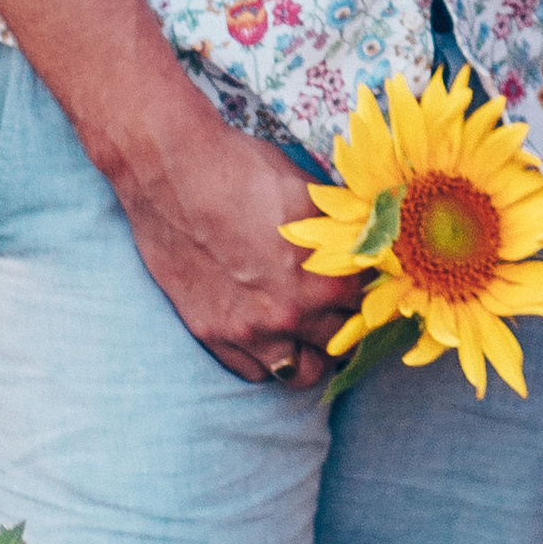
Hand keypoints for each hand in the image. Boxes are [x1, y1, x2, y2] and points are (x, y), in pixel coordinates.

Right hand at [107, 100, 362, 389]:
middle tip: (335, 310)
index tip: (360, 289)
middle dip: (343, 328)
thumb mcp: (312, 195)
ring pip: (300, 374)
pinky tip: (266, 333)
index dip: (367, 296)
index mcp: (327, 278)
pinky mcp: (211, 334)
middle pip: (341, 346)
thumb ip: (342, 234)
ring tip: (305, 332)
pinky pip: (254, 372)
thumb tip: (368, 245)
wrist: (173, 169)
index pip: (369, 308)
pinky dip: (266, 359)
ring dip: (309, 354)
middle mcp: (293, 313)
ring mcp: (249, 330)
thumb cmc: (245, 169)